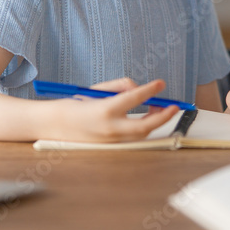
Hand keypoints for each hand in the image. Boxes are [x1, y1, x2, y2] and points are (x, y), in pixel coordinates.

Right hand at [49, 77, 178, 142]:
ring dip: (154, 122)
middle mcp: (109, 127)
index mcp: (104, 109)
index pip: (134, 98)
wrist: (55, 125)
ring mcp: (111, 140)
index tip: (161, 83)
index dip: (150, 90)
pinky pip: (133, 137)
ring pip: (141, 134)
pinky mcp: (111, 146)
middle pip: (144, 125)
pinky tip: (148, 118)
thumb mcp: (97, 90)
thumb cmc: (76, 104)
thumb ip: (120, 87)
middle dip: (163, 116)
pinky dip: (143, 127)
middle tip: (174, 106)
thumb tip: (139, 89)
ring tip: (160, 108)